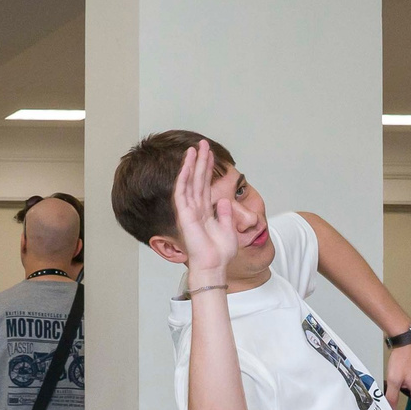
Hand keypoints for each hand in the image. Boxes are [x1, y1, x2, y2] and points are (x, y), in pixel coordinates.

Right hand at [170, 142, 239, 277]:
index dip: (208, 169)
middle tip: (203, 143)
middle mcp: (195, 209)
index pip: (206, 185)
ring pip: (189, 181)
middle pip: (197, 179)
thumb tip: (225, 200)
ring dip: (191, 164)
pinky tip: (187, 163)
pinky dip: (184, 176)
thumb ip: (226, 214)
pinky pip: (182, 190)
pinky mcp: (184, 213)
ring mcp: (188, 210)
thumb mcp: (229, 229)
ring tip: (195, 147)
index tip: (211, 155)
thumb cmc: (220, 253)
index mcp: (205, 212)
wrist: (214, 265)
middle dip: (200, 161)